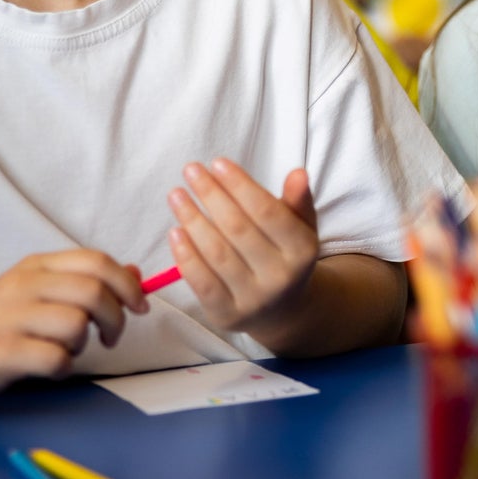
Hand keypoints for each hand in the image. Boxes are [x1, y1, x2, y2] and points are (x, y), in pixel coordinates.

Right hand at [0, 250, 145, 400]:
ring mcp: (9, 317)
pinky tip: (50, 368)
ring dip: (84, 344)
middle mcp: (23, 285)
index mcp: (37, 265)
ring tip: (68, 350)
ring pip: (75, 324)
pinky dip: (63, 367)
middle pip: (93, 291)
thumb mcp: (40, 292)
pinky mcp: (0, 352)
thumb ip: (85, 281)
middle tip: (109, 338)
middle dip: (116, 318)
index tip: (139, 307)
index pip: (97, 261)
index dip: (127, 284)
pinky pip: (54, 357)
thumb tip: (136, 275)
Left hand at [167, 160, 319, 340]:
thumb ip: (299, 201)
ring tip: (176, 195)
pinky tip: (175, 232)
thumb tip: (297, 173)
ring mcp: (253, 299)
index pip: (267, 212)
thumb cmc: (286, 256)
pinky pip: (202, 283)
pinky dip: (186, 257)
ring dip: (192, 220)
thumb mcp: (300, 228)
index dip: (241, 186)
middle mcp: (281, 278)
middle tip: (191, 170)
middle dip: (211, 196)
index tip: (218, 163)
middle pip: (238, 230)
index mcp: (303, 251)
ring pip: (217, 254)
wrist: (283, 310)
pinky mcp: (228, 316)